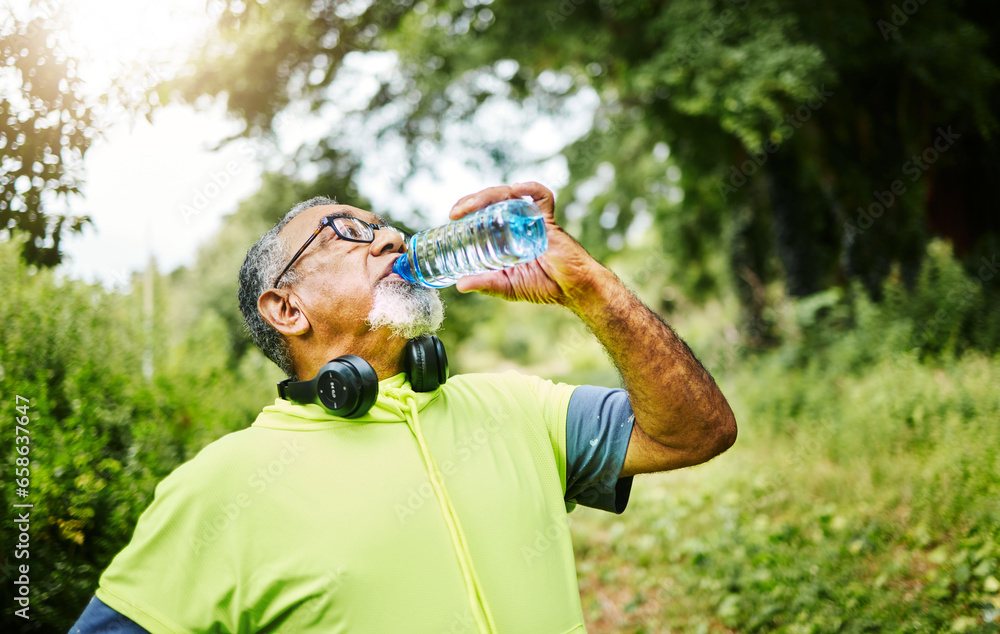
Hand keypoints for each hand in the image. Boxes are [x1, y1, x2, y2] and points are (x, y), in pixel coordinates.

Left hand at [448, 182, 604, 305]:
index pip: (483, 213)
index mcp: (506, 234)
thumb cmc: (544, 286)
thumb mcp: (507, 286)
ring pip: (509, 196)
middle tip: (455, 214)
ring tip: (471, 206)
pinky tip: (518, 187)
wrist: (572, 289)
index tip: (452, 217)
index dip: (467, 209)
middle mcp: (517, 222)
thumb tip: (460, 285)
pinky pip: (543, 197)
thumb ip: (486, 284)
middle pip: (492, 201)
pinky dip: (532, 188)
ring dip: (488, 196)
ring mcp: (532, 219)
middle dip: (472, 201)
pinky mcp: (549, 220)